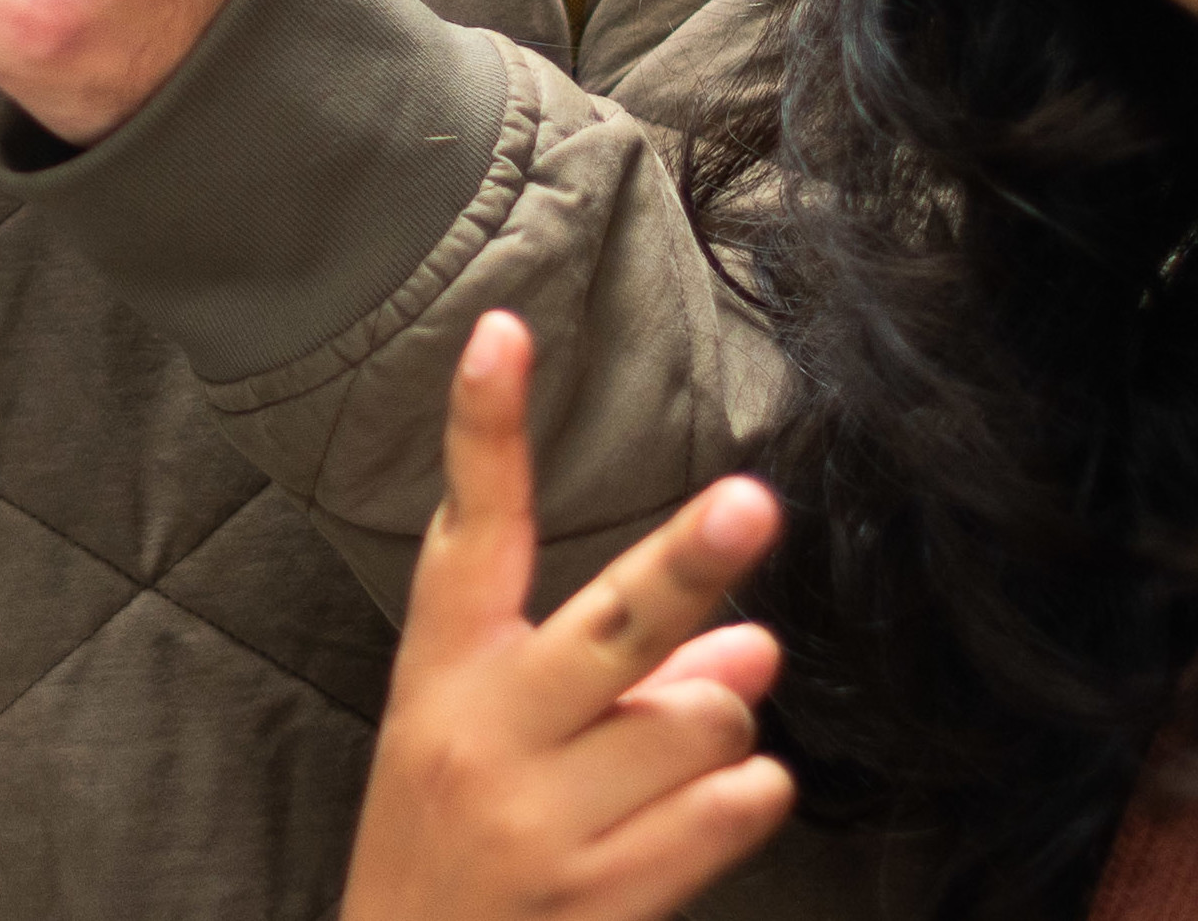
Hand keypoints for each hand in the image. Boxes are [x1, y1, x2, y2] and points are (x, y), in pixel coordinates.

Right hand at [342, 312, 792, 920]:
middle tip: (751, 505)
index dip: (486, 429)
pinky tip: (710, 805)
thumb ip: (615, 677)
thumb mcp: (492, 743)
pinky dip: (741, 798)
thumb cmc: (451, 843)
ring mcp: (544, 824)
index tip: (504, 333)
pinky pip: (728, 810)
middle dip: (691, 563)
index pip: (470, 533)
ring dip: (716, 724)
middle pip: (614, 624)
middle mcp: (488, 738)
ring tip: (675, 752)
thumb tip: (753, 647)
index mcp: (444, 676)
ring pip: (701, 720)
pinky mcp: (602, 898)